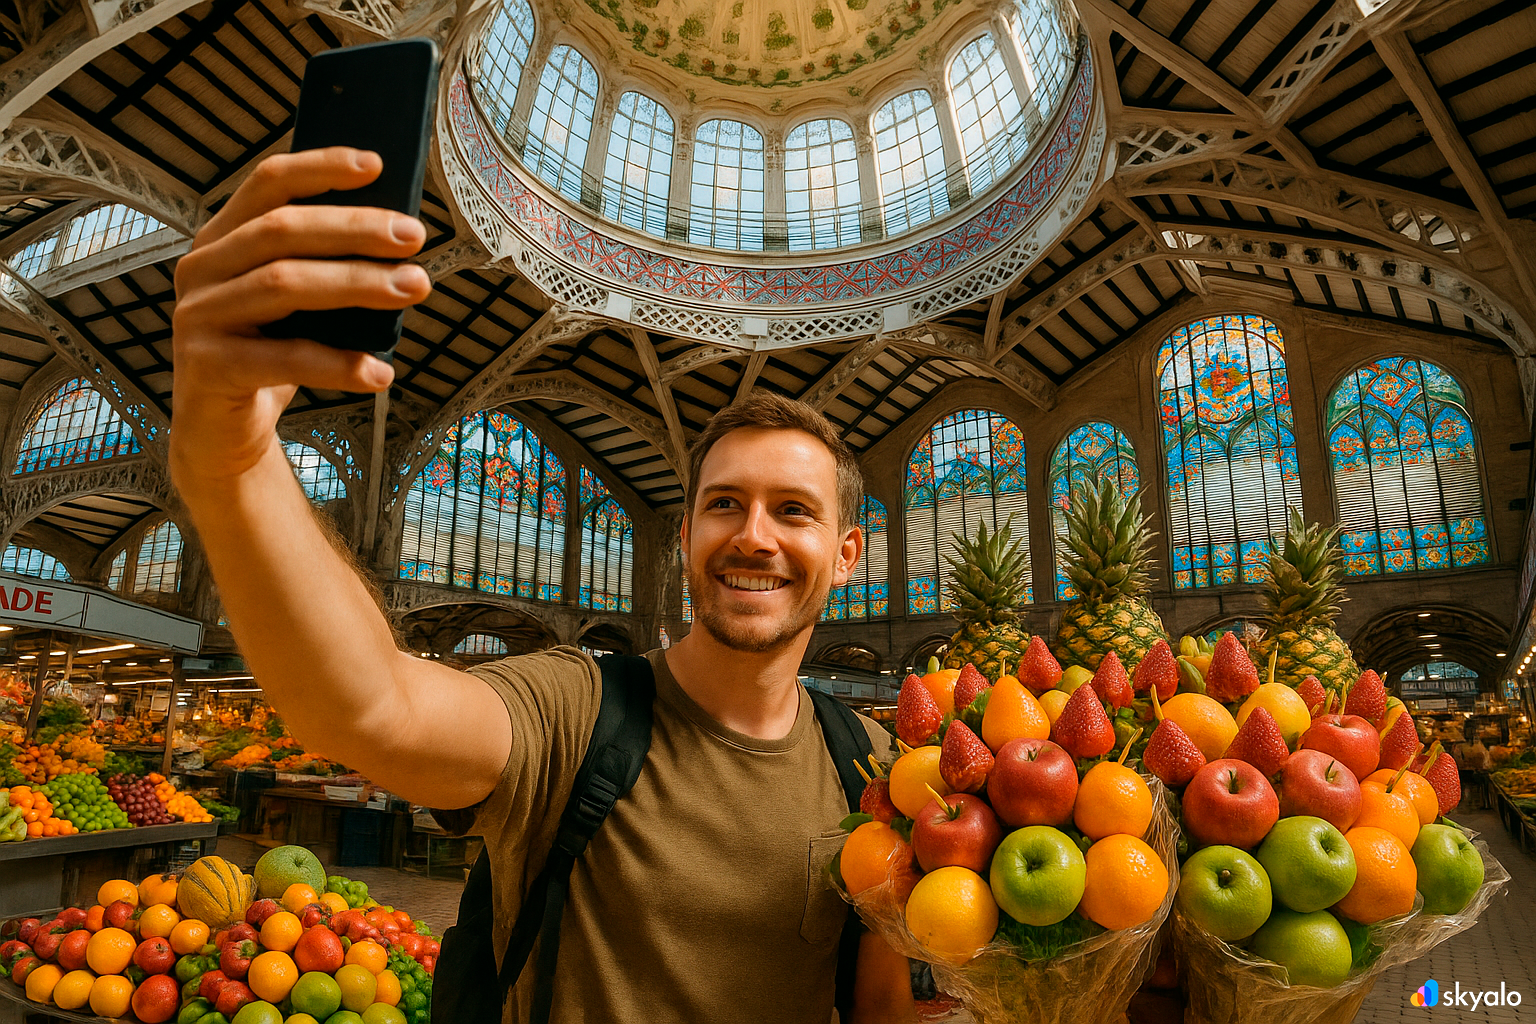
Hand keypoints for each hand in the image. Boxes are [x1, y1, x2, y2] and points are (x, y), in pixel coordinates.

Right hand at [170, 147, 430, 486]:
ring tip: (414, 288)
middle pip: (281, 231)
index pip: (267, 184)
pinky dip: (338, 365)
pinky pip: (284, 359)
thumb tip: (396, 237)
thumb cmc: (268, 356)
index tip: (376, 164)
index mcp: (221, 240)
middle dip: (355, 229)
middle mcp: (201, 270)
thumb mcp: (292, 304)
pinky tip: (379, 372)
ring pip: (285, 284)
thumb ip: (321, 267)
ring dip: (358, 284)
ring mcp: (197, 317)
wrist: (221, 432)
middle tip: (413, 237)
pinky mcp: (207, 368)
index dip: (320, 168)